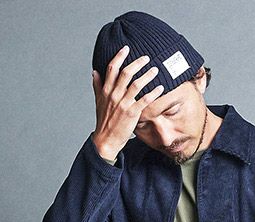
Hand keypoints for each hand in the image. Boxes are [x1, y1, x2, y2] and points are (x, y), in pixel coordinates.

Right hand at [91, 45, 163, 159]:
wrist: (106, 140)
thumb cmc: (104, 121)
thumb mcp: (98, 101)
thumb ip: (97, 86)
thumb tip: (94, 72)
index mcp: (106, 90)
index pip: (111, 69)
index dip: (119, 56)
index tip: (126, 49)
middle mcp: (114, 95)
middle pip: (126, 73)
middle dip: (137, 63)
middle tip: (146, 57)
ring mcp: (123, 104)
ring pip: (136, 84)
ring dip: (147, 75)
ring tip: (155, 70)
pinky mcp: (132, 113)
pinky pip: (145, 100)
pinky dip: (153, 92)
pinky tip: (160, 88)